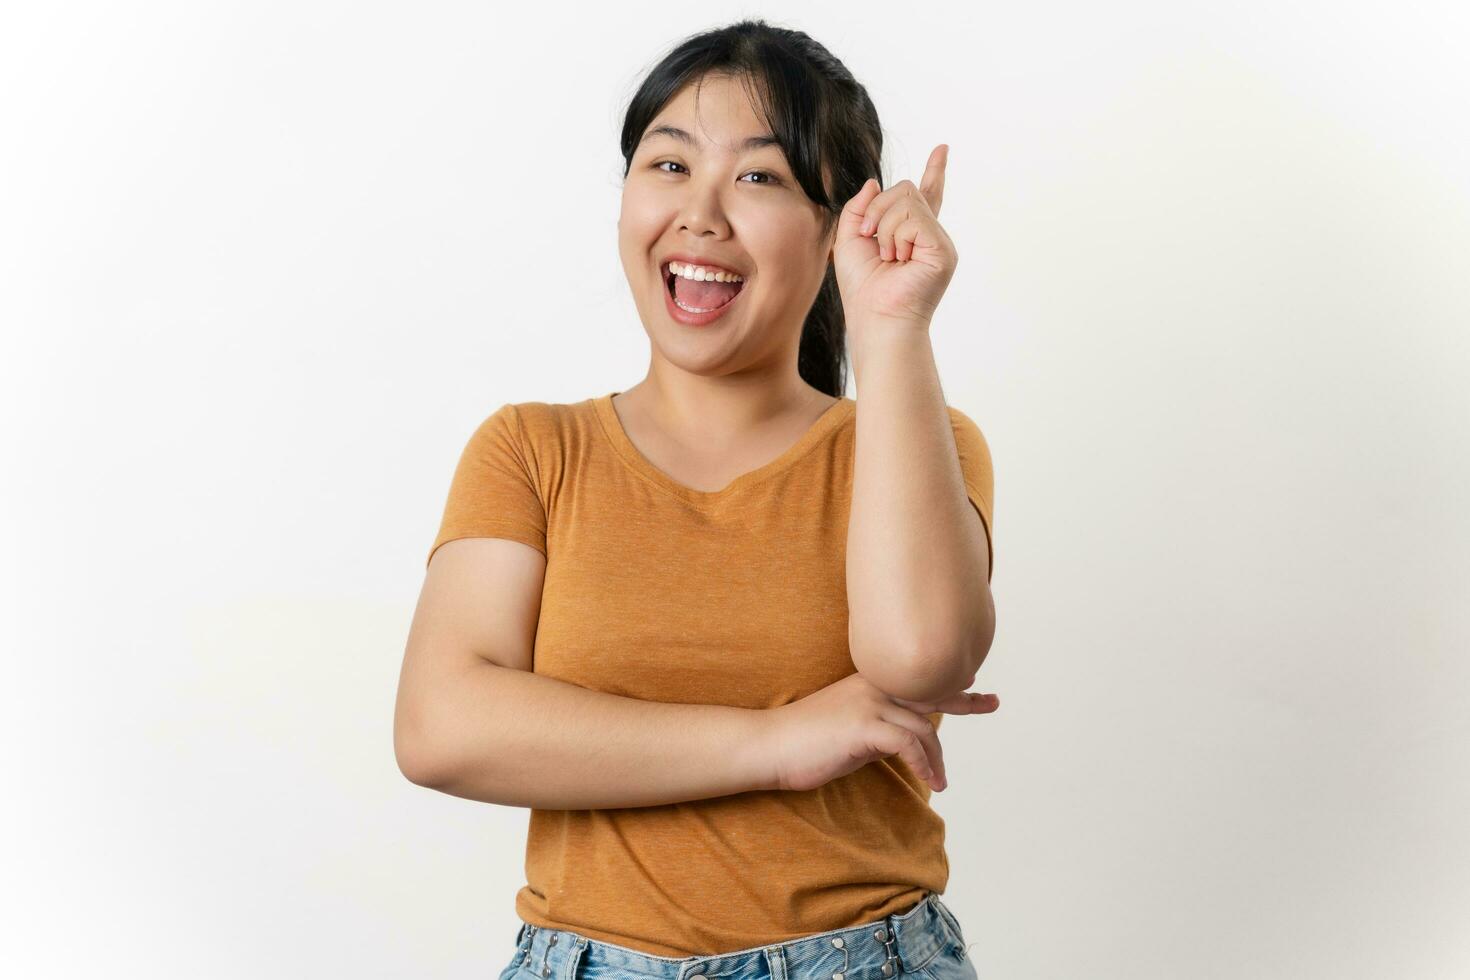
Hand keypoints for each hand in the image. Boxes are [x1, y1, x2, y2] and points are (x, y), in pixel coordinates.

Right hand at [760, 670, 998, 792]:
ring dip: (937, 758)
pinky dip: (924, 764)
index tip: (971, 684)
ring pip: (923, 725)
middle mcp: (872, 686)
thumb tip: (902, 742)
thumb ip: (877, 729)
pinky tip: (930, 780)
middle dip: (965, 699)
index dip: (945, 683)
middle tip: (992, 702)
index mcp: (867, 683)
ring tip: (941, 783)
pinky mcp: (864, 726)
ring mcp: (869, 703)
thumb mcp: (848, 731)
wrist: (770, 745)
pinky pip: (909, 744)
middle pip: (930, 691)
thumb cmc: (803, 743)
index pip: (916, 681)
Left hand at [832, 144, 958, 328]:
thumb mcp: (849, 240)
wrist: (875, 319)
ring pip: (907, 200)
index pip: (925, 196)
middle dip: (877, 209)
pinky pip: (913, 219)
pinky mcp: (943, 250)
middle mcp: (929, 235)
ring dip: (884, 226)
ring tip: (888, 257)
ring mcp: (938, 242)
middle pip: (905, 189)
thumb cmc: (862, 289)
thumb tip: (875, 182)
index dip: (935, 172)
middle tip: (870, 239)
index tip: (942, 149)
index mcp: (910, 234)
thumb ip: (858, 208)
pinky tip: (899, 260)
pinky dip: (895, 236)